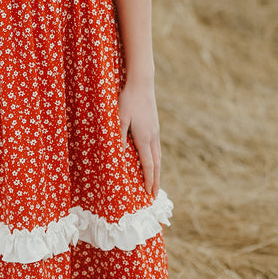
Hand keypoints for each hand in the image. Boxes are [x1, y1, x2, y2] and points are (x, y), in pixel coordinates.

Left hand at [118, 79, 160, 197]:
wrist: (142, 83)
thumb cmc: (128, 99)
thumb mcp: (119, 117)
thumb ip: (119, 136)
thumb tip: (119, 155)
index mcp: (143, 137)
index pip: (148, 164)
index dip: (148, 180)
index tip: (149, 193)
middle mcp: (152, 136)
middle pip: (156, 163)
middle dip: (155, 180)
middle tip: (154, 195)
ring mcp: (155, 131)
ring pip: (158, 155)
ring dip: (157, 171)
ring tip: (156, 181)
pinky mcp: (155, 125)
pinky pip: (157, 147)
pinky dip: (157, 159)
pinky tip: (154, 159)